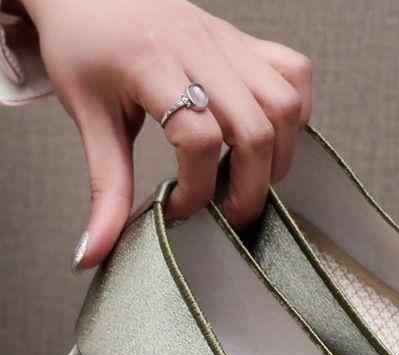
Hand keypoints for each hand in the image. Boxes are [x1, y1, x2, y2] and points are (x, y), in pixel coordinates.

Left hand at [21, 0, 311, 268]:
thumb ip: (104, 189)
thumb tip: (92, 253)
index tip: (180, 208)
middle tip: (230, 211)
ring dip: (279, 153)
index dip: (196, 188)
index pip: (197, 137)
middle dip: (250, 186)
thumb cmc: (84, 47)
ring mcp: (228, 41)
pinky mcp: (244, 40)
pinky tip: (272, 133)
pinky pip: (294, 71)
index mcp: (151, 63)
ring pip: (283, 102)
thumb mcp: (88, 117)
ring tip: (253, 176)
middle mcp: (198, 47)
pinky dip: (296, 110)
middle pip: (254, 127)